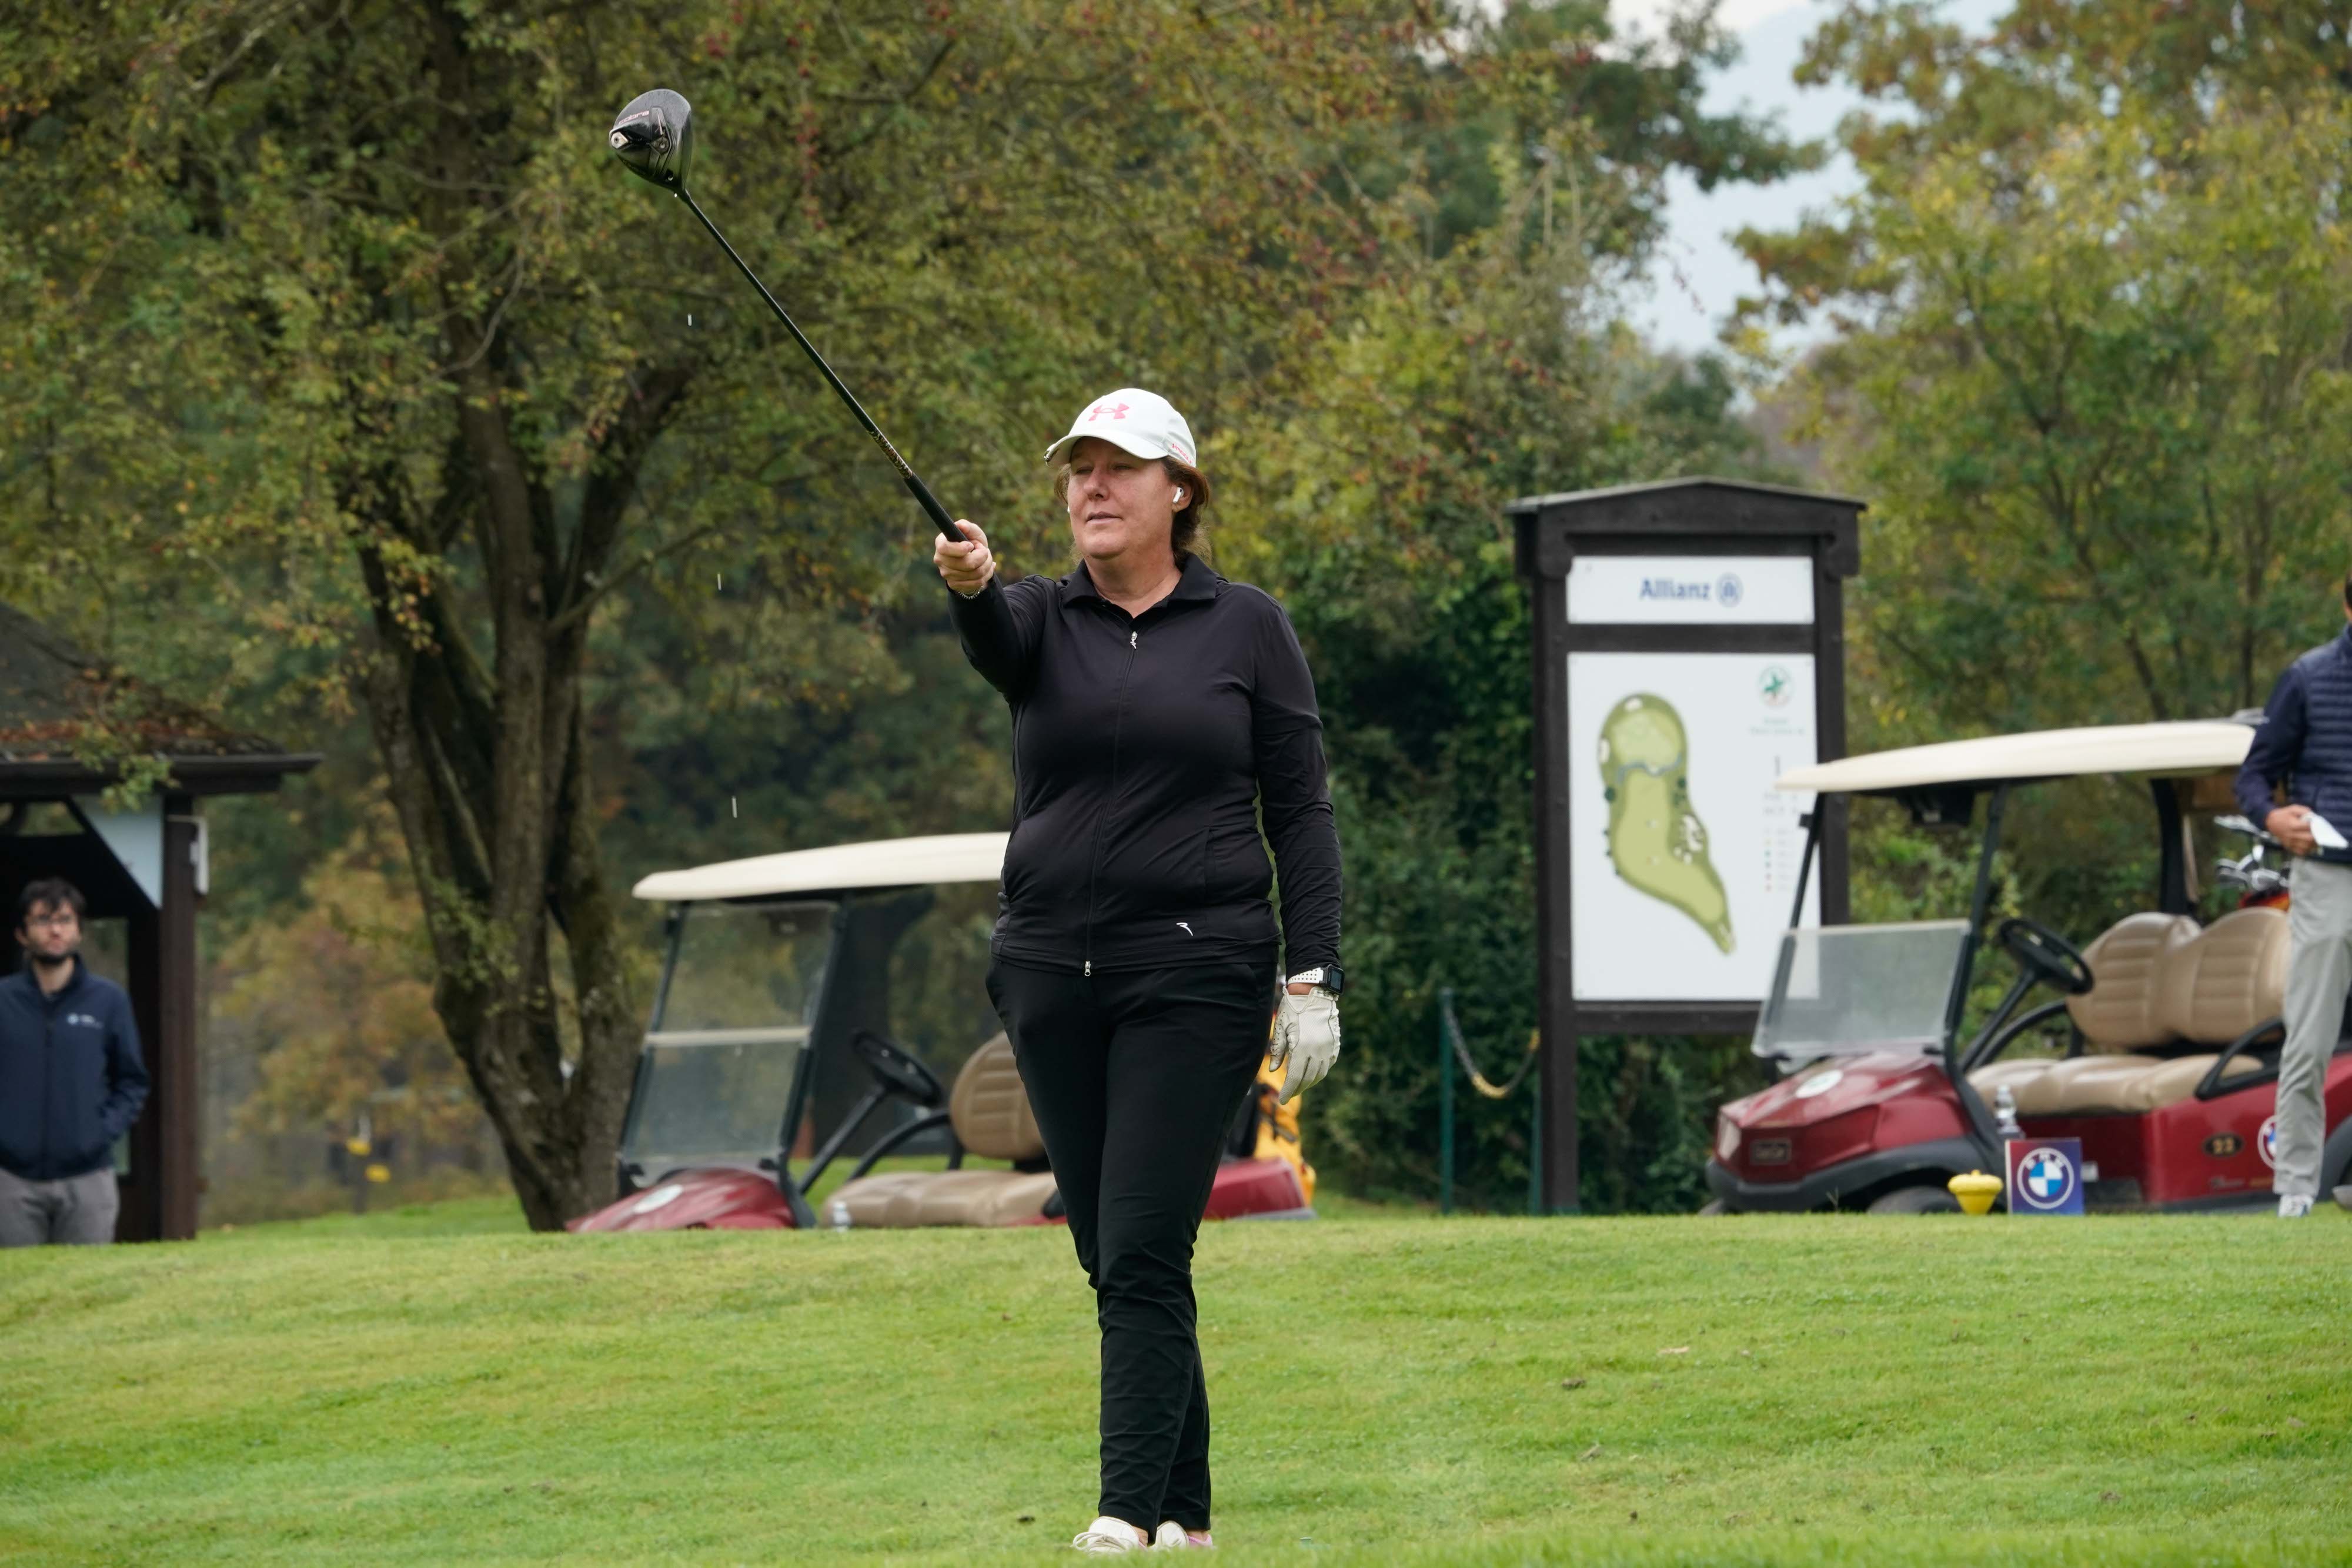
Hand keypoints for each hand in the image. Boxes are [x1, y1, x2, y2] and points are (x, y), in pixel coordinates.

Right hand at [934, 520, 993, 595]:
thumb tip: (961, 525)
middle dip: (982, 556)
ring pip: (974, 574)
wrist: (975, 560)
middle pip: (965, 564)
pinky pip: (976, 583)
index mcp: (941, 543)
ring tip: (987, 559)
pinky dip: (986, 575)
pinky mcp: (954, 584)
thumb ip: (967, 527)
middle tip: (985, 551)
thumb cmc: (973, 542)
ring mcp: (946, 574)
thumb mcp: (973, 532)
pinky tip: (986, 569)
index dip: (960, 548)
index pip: (944, 548)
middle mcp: (940, 560)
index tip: (971, 545)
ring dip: (987, 565)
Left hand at [1268, 987, 1339, 1104]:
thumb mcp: (1282, 1028)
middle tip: (1289, 1094)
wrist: (1315, 992)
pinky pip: (1328, 1064)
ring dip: (1310, 1082)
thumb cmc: (1294, 1008)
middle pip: (1308, 1078)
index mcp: (1302, 1047)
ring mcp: (1329, 1048)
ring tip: (1300, 1086)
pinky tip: (1313, 1074)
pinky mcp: (1335, 1044)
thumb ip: (1279, 1050)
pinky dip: (1320, 1072)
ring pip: (1320, 1074)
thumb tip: (1274, 1070)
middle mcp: (1318, 1050)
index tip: (1282, 1100)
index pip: (1295, 1077)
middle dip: (1298, 1089)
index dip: (1288, 1091)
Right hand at [2268, 804, 2316, 855]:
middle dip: (2317, 835)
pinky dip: (2307, 850)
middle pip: (2309, 839)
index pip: (2309, 827)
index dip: (2316, 825)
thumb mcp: (2293, 809)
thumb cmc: (2284, 815)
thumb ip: (2305, 811)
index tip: (2318, 824)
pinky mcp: (2289, 847)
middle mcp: (2291, 835)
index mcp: (2293, 825)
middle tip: (2319, 832)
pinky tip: (2308, 844)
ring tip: (2314, 838)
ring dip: (2313, 843)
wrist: (2271, 822)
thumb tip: (2314, 817)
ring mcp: (2290, 842)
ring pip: (2307, 847)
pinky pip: (2301, 852)